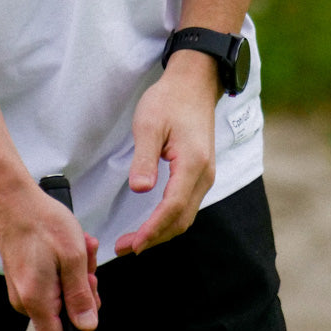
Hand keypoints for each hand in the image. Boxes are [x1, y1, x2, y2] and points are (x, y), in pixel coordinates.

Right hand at [0, 181, 100, 330]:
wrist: (12, 198)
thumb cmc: (42, 221)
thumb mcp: (73, 255)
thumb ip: (81, 295)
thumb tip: (87, 326)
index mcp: (37, 300)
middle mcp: (25, 301)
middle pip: (64, 316)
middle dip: (84, 292)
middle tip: (89, 265)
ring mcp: (22, 289)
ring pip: (60, 296)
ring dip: (76, 275)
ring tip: (79, 247)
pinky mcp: (22, 278)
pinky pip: (51, 284)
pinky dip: (64, 268)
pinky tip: (68, 246)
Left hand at [114, 52, 218, 256]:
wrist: (194, 83)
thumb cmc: (169, 99)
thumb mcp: (149, 124)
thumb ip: (145, 158)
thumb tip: (140, 189)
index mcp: (192, 163)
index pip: (172, 208)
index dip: (151, 230)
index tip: (131, 244)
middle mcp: (204, 174)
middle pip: (181, 219)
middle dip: (154, 238)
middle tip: (125, 247)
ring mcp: (205, 175)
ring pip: (186, 216)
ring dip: (162, 231)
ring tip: (135, 240)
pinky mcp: (201, 173)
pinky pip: (187, 205)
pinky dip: (169, 220)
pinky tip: (152, 222)